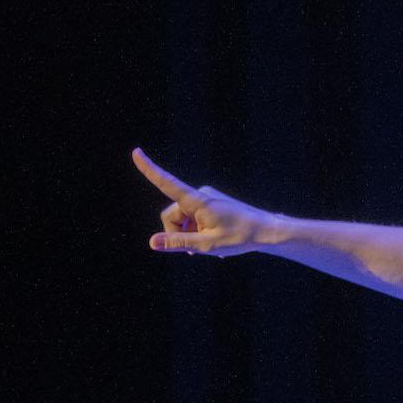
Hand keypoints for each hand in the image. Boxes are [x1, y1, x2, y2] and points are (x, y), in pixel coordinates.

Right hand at [133, 148, 275, 256]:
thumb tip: (152, 242)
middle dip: (177, 233)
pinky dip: (197, 231)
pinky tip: (211, 241)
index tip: (136, 152)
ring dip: (189, 234)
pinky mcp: (210, 203)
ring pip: (182, 219)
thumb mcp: (207, 244)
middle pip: (171, 215)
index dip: (149, 169)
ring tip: (209, 245)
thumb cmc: (240, 237)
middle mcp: (200, 195)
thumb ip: (178, 242)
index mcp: (197, 201)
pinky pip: (193, 219)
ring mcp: (206, 198)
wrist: (266, 230)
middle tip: (196, 250)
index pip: (167, 183)